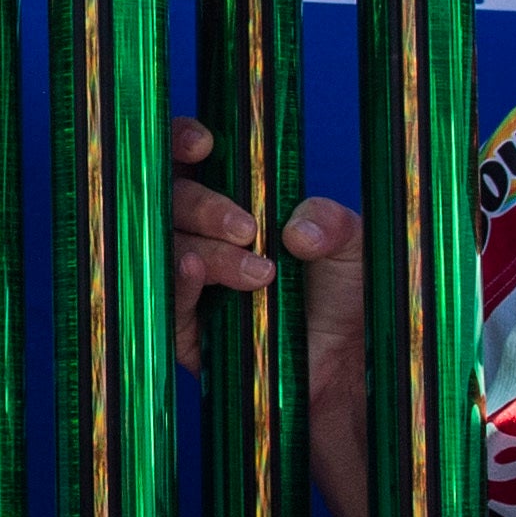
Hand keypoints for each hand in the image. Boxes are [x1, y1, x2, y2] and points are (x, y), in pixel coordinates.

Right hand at [164, 119, 374, 516]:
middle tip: (247, 226)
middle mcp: (201, 237)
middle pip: (166, 198)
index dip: (181, 142)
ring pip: (163, 244)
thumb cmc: (349, 301)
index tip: (206, 145)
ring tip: (259, 271)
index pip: (187, 160)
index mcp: (232, 202)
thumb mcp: (354, 248)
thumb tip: (294, 229)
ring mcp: (187, 283)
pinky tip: (194, 270)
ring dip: (203, 245)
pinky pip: (161, 299)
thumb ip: (333, 222)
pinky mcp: (182, 331)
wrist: (351, 374)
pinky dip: (175, 279)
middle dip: (201, 203)